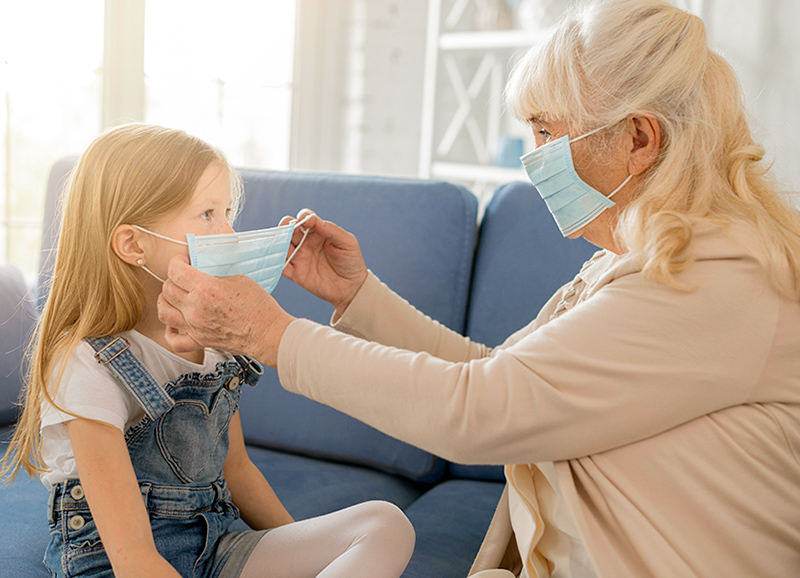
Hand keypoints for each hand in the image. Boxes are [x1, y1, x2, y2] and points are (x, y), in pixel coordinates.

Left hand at [158, 256, 294, 366]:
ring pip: (164, 312)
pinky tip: (174, 323)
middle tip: (183, 277)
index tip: (183, 261)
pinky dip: (169, 331)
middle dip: (173, 278)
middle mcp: (195, 308)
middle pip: (168, 289)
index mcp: (205, 289)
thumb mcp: (239, 280)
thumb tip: (204, 276)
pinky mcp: (200, 341)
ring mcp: (195, 327)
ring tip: (173, 296)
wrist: (268, 333)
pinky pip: (174, 340)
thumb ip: (215, 277)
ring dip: (165, 301)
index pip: (175, 271)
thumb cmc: (260, 308)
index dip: (176, 261)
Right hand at [280, 210, 367, 315]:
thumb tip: (314, 220)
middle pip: (290, 228)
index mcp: (319, 232)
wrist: (352, 288)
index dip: (304, 217)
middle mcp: (306, 242)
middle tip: (292, 228)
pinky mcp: (296, 273)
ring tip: (282, 240)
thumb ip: (331, 230)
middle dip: (287, 225)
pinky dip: (274, 260)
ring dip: (279, 240)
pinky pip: (280, 265)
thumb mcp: (347, 242)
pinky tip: (276, 256)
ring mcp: (300, 257)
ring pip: (282, 244)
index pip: (306, 219)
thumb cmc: (351, 262)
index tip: (308, 221)